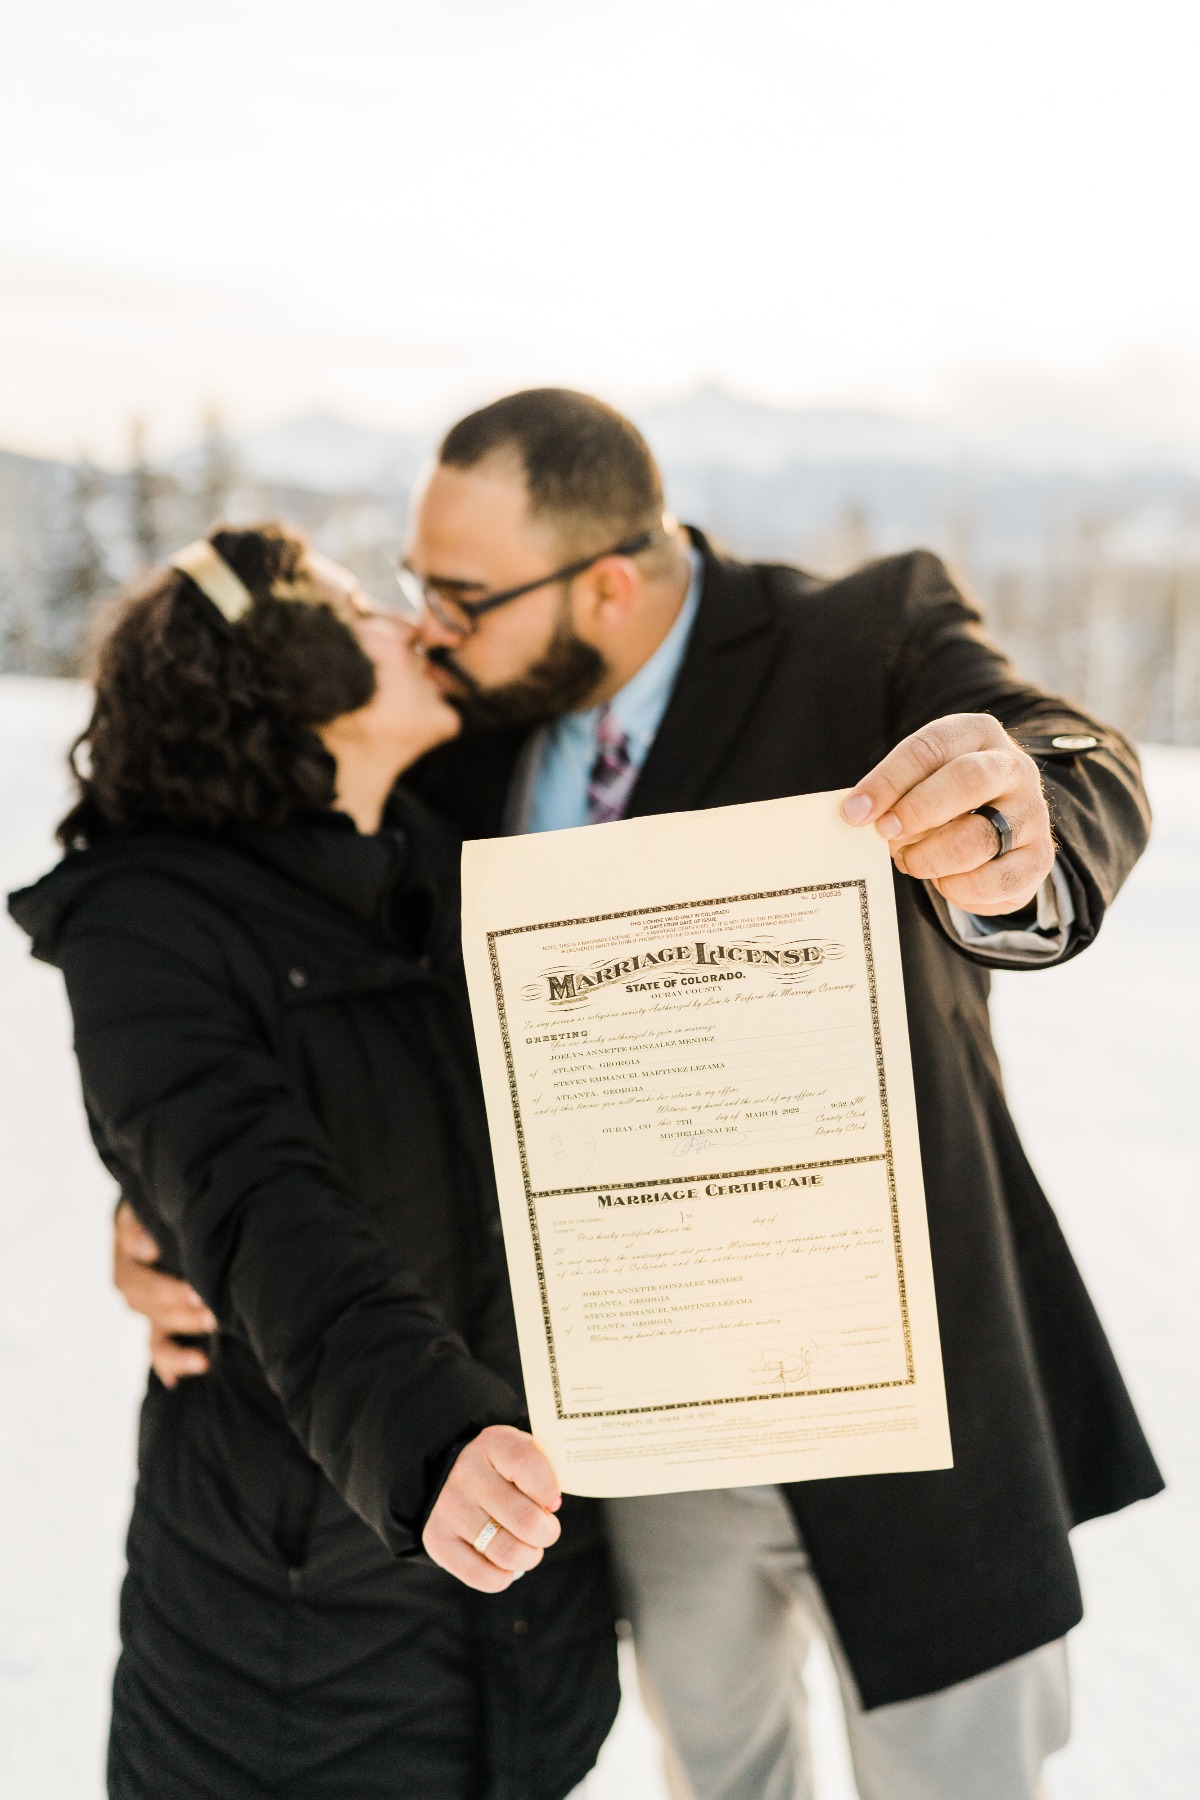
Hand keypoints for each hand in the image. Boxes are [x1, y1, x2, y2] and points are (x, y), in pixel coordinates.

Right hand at [113, 1199, 215, 1386]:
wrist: (186, 1216)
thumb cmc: (186, 1201)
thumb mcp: (169, 1197)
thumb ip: (157, 1213)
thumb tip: (146, 1243)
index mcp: (134, 1233)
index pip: (129, 1241)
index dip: (140, 1244)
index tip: (154, 1249)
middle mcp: (134, 1270)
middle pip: (141, 1289)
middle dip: (171, 1295)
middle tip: (204, 1296)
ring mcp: (147, 1299)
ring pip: (152, 1318)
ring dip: (179, 1324)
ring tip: (213, 1322)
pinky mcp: (162, 1320)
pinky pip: (159, 1347)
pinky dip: (170, 1362)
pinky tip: (186, 1374)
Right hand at [422, 1425, 562, 1593]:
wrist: (450, 1475)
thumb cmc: (503, 1470)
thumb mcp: (522, 1453)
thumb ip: (544, 1472)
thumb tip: (551, 1507)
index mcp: (494, 1443)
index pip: (529, 1466)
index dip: (549, 1491)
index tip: (552, 1502)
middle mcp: (467, 1474)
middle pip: (525, 1520)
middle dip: (547, 1533)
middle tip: (545, 1531)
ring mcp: (449, 1508)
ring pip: (508, 1553)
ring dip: (528, 1556)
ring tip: (527, 1547)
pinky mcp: (437, 1540)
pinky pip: (484, 1577)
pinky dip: (504, 1576)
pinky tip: (505, 1562)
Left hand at [841, 712, 1053, 914]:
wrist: (998, 826)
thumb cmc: (943, 797)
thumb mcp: (919, 779)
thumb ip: (892, 792)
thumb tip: (855, 813)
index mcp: (977, 734)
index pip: (931, 747)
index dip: (889, 780)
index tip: (855, 811)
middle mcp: (1014, 768)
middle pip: (967, 780)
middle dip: (917, 811)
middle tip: (886, 834)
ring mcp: (1032, 813)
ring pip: (977, 839)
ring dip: (930, 858)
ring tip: (910, 861)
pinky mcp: (1040, 858)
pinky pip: (994, 882)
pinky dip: (958, 889)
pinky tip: (945, 881)